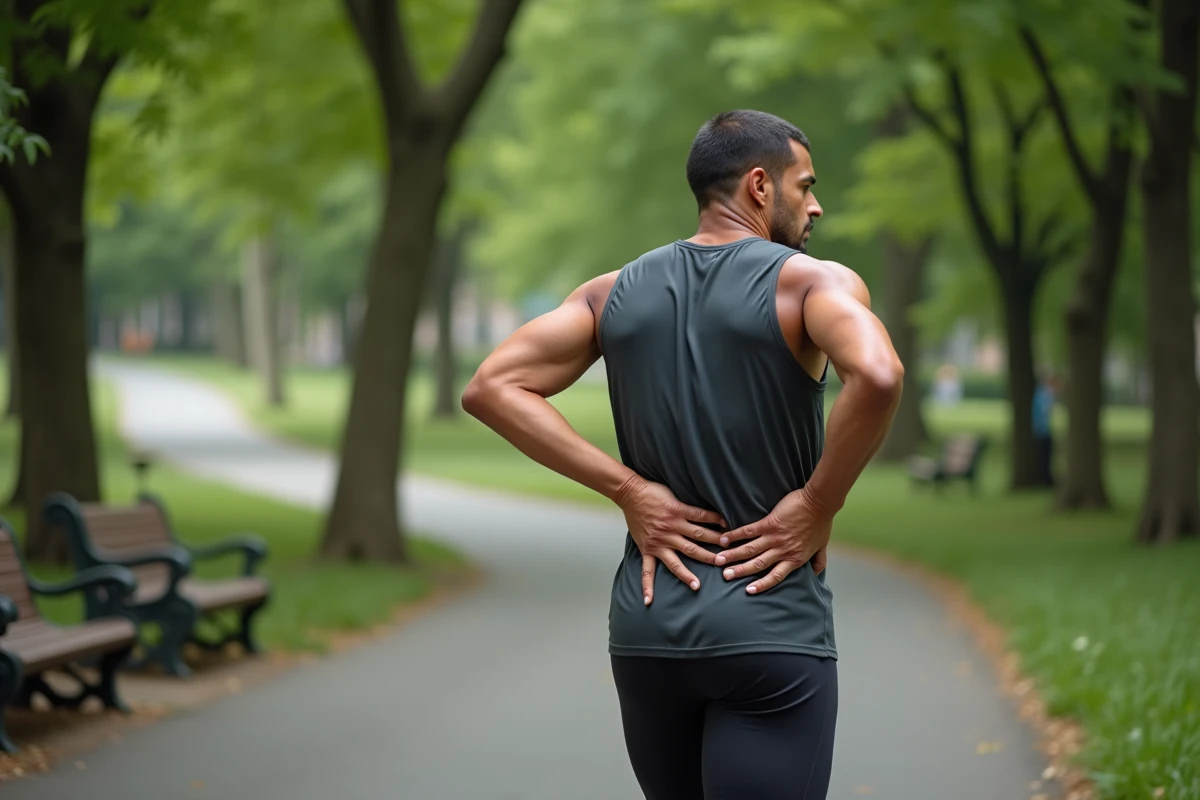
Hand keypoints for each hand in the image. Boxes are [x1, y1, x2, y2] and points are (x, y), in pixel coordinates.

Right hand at [614, 475, 726, 604]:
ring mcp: (659, 542)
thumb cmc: (654, 491)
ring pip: (677, 560)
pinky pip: (647, 570)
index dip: (718, 523)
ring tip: (698, 586)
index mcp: (679, 512)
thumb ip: (689, 507)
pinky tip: (649, 600)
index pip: (703, 519)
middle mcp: (671, 529)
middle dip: (712, 551)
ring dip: (688, 574)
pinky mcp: (647, 548)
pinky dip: (647, 586)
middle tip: (726, 561)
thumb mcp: (675, 494)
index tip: (731, 531)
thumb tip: (709, 513)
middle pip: (696, 542)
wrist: (630, 493)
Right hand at [714, 488, 832, 594]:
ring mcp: (774, 537)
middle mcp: (782, 551)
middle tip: (725, 576)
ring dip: (733, 556)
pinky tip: (724, 538)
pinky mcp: (769, 523)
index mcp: (794, 558)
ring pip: (750, 550)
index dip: (762, 584)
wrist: (820, 502)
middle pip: (757, 565)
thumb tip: (817, 574)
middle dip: (740, 571)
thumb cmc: (822, 523)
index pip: (775, 576)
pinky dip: (736, 535)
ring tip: (719, 560)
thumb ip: (818, 562)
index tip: (748, 590)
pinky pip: (749, 531)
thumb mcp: (822, 546)